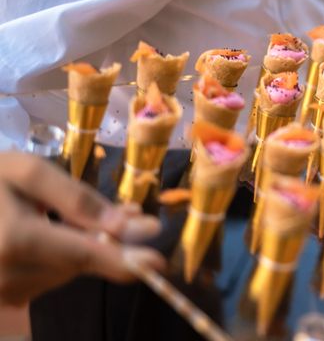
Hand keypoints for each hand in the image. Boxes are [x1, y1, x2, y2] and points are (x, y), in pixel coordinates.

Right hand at [0, 152, 164, 305]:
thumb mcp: (26, 172)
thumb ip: (76, 197)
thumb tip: (125, 225)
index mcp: (15, 241)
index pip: (84, 255)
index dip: (125, 260)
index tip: (158, 265)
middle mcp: (9, 276)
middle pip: (82, 262)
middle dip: (108, 240)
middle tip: (125, 214)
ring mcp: (4, 293)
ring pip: (69, 270)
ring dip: (84, 246)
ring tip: (67, 217)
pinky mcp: (5, 299)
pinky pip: (51, 277)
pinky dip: (63, 256)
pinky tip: (53, 232)